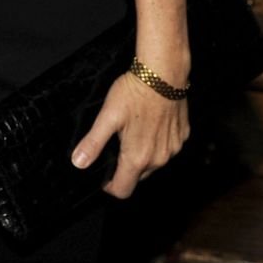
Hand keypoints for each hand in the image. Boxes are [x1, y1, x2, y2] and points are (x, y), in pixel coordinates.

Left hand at [72, 71, 188, 199]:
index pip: (123, 190)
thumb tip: (79, 163)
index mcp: (138, 157)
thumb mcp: (107, 117)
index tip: (104, 176)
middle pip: (138, 177)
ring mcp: (173, 148)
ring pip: (154, 163)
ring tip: (132, 133)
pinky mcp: (182, 136)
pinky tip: (150, 125)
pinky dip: (157, 143)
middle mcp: (159, 158)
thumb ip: (93, 143)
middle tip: (116, 145)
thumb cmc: (135, 93)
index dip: (110, 187)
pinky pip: (167, 148)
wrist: (164, 73)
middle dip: (125, 168)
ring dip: (142, 155)